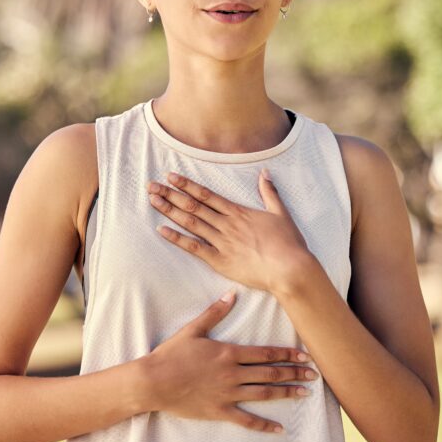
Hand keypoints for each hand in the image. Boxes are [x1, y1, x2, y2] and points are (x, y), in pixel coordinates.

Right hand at [143, 290, 318, 432]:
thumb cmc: (171, 354)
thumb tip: (232, 294)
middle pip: (270, 373)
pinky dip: (264, 425)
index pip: (266, 353)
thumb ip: (215, 312)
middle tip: (315, 374)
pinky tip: (279, 428)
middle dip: (294, 373)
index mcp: (229, 353)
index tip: (305, 355)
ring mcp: (228, 394)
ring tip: (304, 393)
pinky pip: (246, 419)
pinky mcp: (220, 411)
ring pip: (264, 393)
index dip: (287, 354)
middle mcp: (233, 373)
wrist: (153, 381)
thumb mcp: (193, 329)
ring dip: (286, 392)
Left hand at [146, 168, 312, 293]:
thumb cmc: (288, 243)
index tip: (171, 177)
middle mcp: (226, 224)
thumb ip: (269, 192)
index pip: (206, 195)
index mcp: (238, 212)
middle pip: (193, 205)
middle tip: (151, 186)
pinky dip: (177, 238)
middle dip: (171, 194)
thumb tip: (265, 173)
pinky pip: (194, 248)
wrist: (290, 268)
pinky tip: (162, 230)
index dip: (187, 185)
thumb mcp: (280, 213)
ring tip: (153, 201)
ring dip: (170, 210)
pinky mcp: (220, 261)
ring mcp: (222, 242)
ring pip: (191, 222)